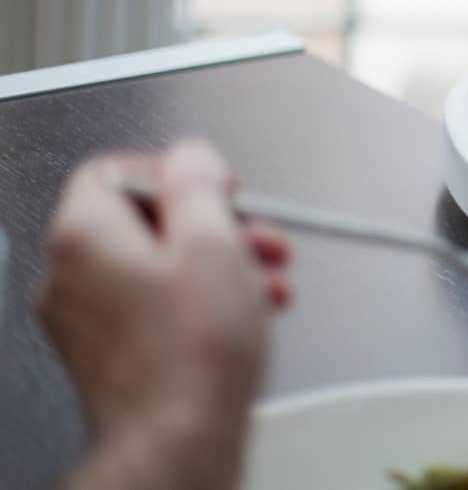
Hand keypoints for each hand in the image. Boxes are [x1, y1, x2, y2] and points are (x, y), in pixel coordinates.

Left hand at [38, 140, 290, 489]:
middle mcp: (71, 273)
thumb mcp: (214, 241)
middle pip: (145, 219)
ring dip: (220, 265)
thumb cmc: (192, 355)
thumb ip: (199, 183)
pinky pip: (156, 305)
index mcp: (84, 234)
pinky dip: (202, 301)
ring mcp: (87, 318)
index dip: (179, 172)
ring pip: (158, 264)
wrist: (178, 443)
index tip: (221, 191)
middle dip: (216, 225)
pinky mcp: (111, 353)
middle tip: (259, 240)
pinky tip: (246, 315)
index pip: (119, 169)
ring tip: (266, 284)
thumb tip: (191, 155)